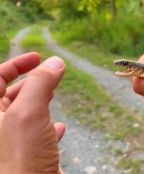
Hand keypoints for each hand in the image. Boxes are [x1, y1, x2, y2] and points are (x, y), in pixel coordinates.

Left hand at [0, 52, 64, 172]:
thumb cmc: (21, 159)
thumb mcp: (29, 113)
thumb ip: (39, 84)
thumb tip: (54, 62)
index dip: (16, 64)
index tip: (37, 57)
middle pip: (10, 95)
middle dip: (31, 82)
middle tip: (51, 74)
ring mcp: (12, 144)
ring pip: (24, 115)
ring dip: (41, 101)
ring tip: (54, 94)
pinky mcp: (27, 157)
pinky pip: (36, 136)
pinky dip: (48, 127)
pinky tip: (60, 127)